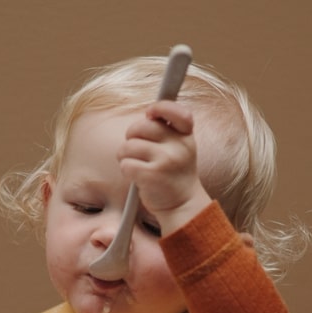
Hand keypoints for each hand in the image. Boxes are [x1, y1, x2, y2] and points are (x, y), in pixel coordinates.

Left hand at [118, 101, 211, 231]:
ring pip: (128, 146)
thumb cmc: (175, 174)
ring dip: (125, 155)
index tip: (150, 113)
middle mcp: (178, 146)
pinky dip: (126, 170)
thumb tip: (147, 114)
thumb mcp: (180, 149)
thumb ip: (167, 131)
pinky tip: (136, 176)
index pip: (178, 112)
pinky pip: (125, 164)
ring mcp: (165, 161)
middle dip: (132, 135)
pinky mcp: (151, 176)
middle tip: (137, 149)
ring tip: (137, 165)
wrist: (183, 205)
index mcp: (186, 136)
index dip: (160, 107)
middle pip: (141, 126)